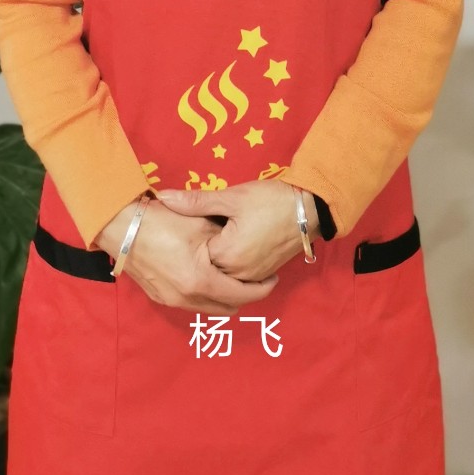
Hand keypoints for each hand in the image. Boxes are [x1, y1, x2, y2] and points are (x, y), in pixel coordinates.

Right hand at [93, 193, 281, 312]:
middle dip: (245, 296)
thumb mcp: (201, 225)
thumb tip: (245, 248)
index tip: (271, 277)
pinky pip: (191, 303)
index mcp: (201, 282)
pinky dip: (205, 294)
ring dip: (224, 296)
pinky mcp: (160, 297)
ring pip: (209, 308)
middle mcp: (187, 299)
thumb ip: (226, 243)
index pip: (243, 296)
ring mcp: (171, 301)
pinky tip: (206, 275)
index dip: (262, 288)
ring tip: (231, 275)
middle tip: (254, 278)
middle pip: (228, 308)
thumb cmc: (162, 221)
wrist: (121, 226)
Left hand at [152, 180, 319, 281]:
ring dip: (215, 261)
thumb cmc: (271, 201)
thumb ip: (195, 201)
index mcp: (227, 256)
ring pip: (223, 275)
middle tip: (192, 235)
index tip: (183, 226)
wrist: (310, 209)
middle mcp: (239, 274)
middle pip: (207, 269)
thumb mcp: (232, 198)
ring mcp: (253, 277)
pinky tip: (228, 247)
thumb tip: (164, 197)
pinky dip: (230, 265)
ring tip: (211, 241)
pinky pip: (239, 276)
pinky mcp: (264, 274)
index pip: (194, 254)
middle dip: (198, 253)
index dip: (188, 238)